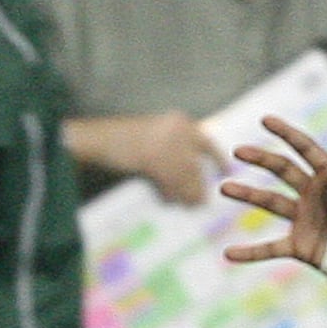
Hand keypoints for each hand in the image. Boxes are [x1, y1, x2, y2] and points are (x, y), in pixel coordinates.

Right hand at [73, 113, 221, 204]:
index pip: (205, 142)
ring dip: (188, 193)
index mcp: (180, 122)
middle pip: (195, 164)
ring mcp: (167, 146)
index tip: (226, 171)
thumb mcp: (154, 138)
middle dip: (199, 184)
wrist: (100, 140)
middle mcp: (178, 131)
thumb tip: (191, 176)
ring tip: (191, 205)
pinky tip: (171, 201)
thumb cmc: (123, 140)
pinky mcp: (156, 161)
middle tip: (202, 201)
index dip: (216, 158)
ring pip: (185, 176)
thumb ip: (173, 150)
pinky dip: (172, 194)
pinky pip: (171, 183)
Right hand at [221, 118, 326, 327]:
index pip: (307, 149)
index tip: (265, 120)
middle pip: (283, 169)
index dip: (287, 133)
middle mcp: (317, 194)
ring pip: (271, 202)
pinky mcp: (301, 247)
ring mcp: (306, 219)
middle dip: (261, 158)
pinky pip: (271, 248)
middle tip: (238, 151)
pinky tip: (228, 254)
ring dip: (248, 194)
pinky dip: (251, 252)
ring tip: (225, 189)